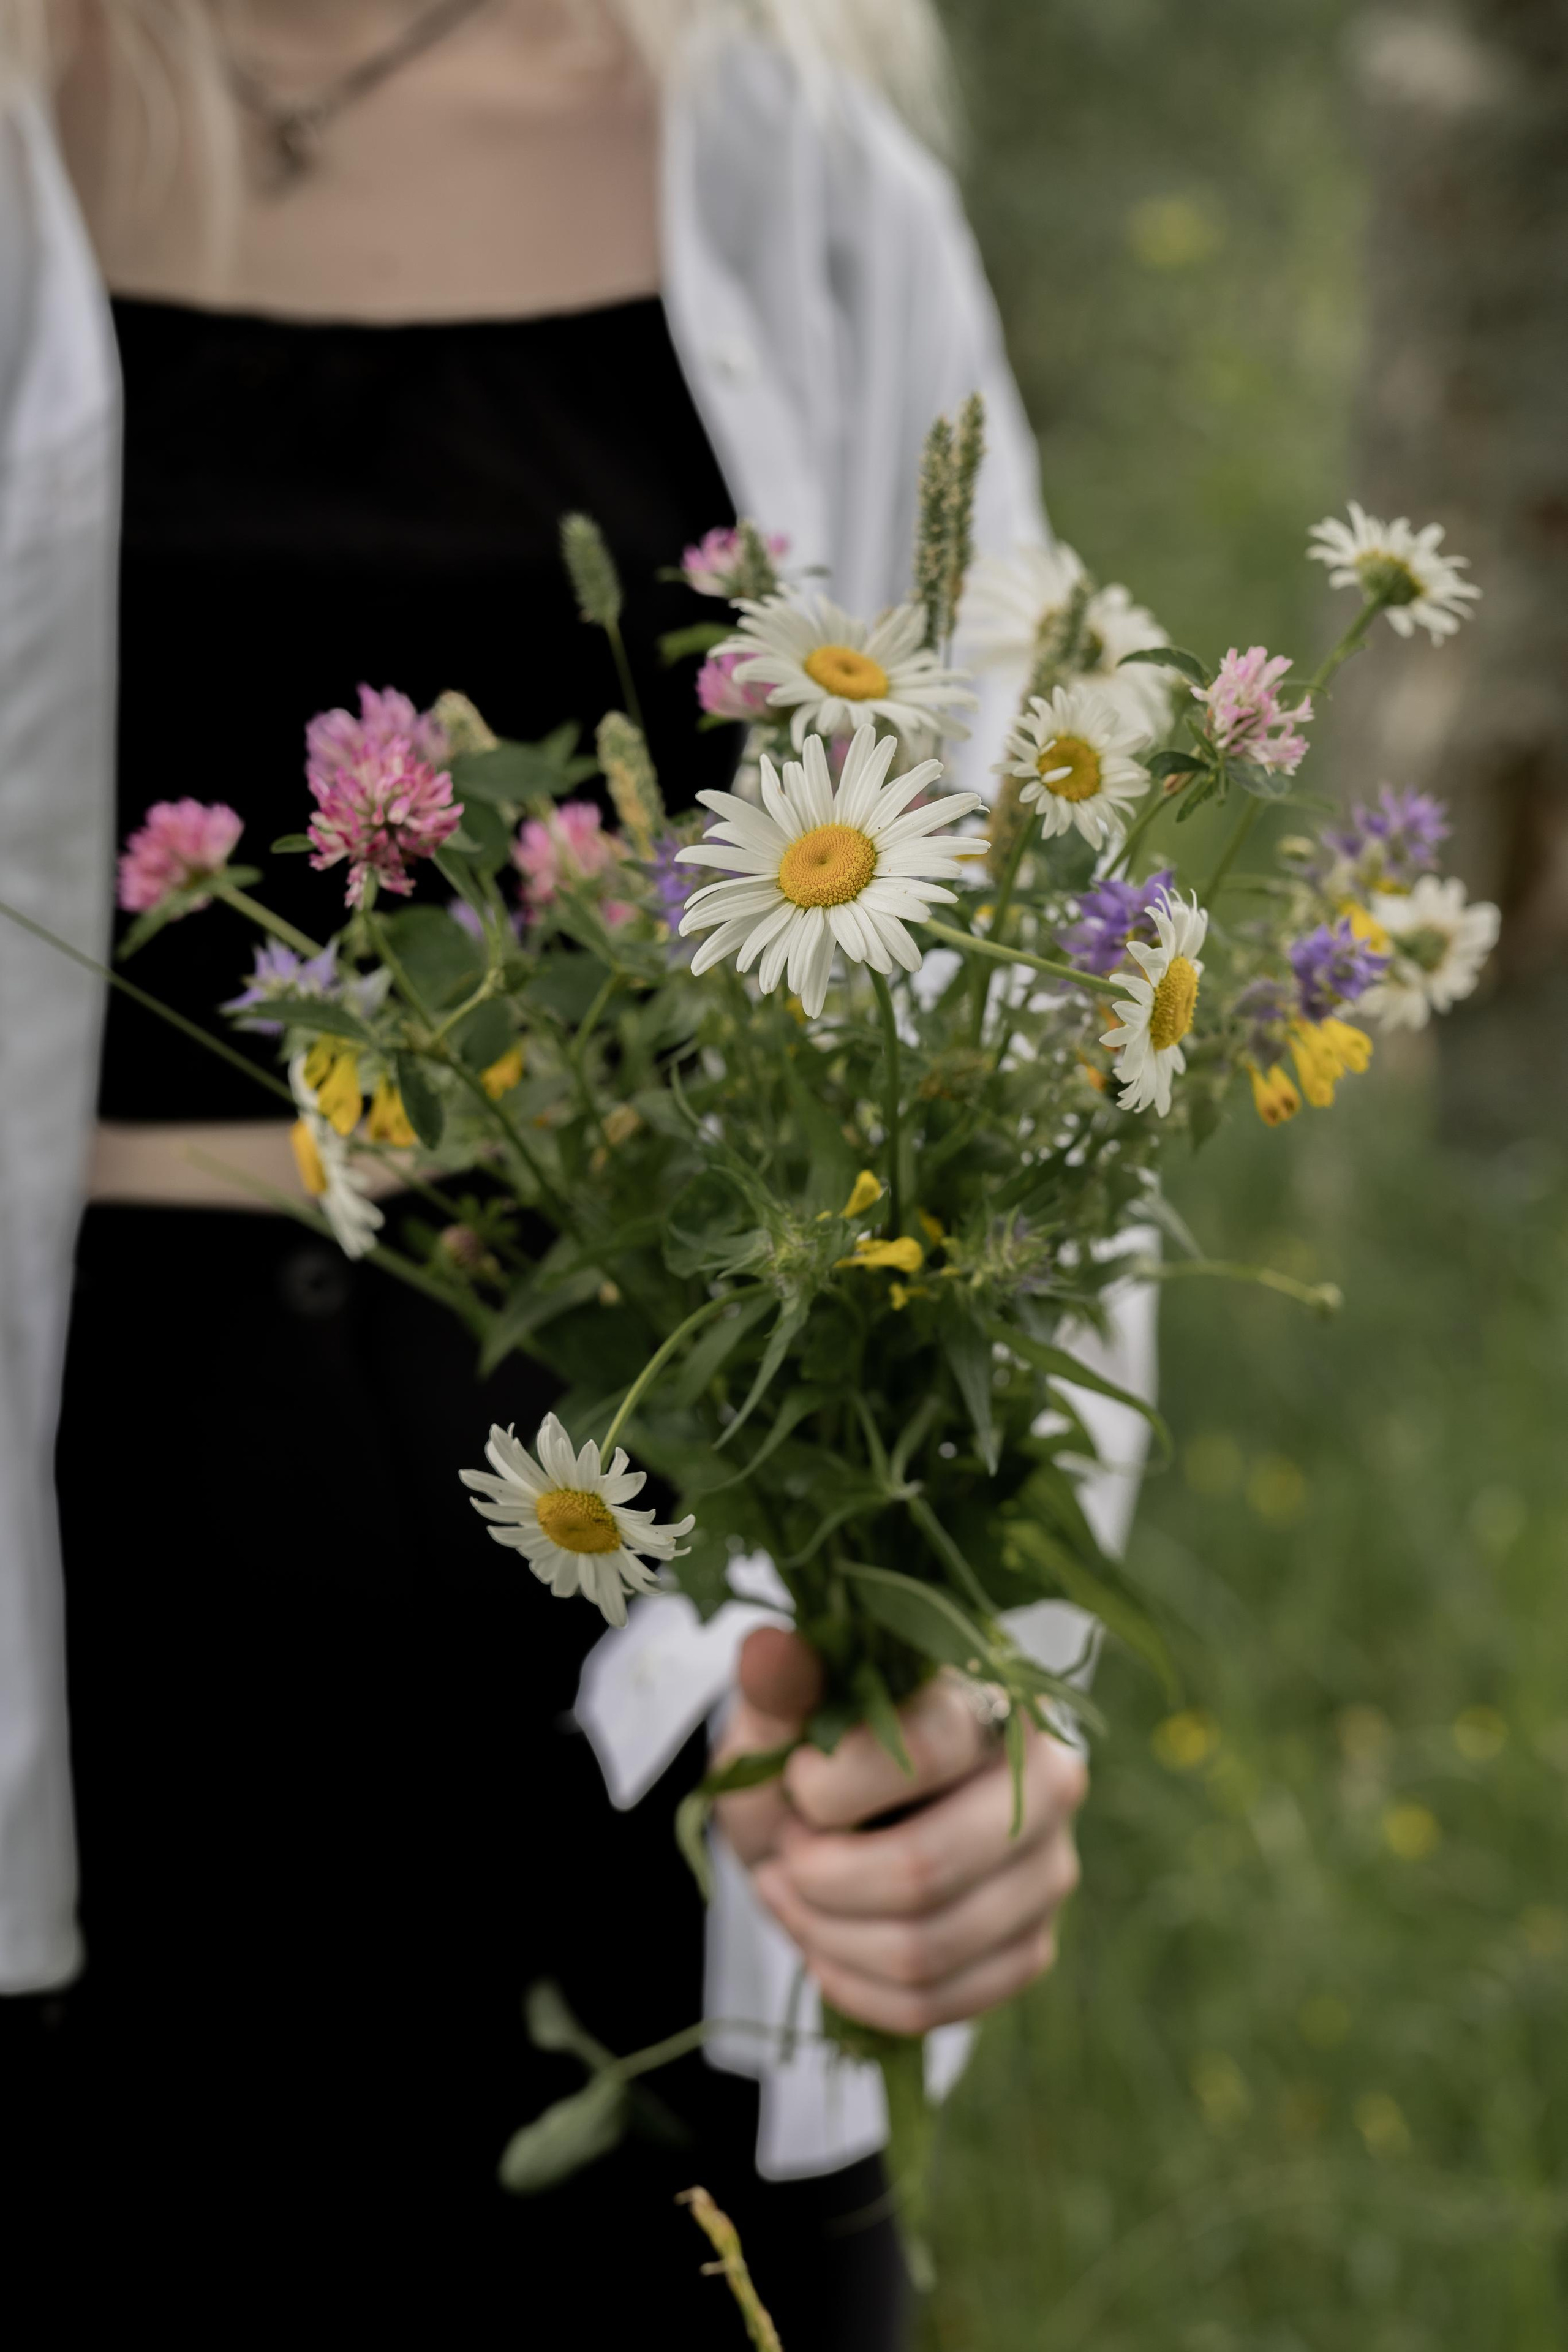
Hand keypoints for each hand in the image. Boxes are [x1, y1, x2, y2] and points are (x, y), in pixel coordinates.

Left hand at [713, 1627, 1086, 2035]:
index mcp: (991, 1699)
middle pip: (924, 1868)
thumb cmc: (809, 1755)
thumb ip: (780, 1690)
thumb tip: (768, 1646)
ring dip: (825, 1934)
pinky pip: (935, 2005)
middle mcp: (1049, 1780)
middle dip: (821, 1878)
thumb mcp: (780, 1720)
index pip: (923, 1751)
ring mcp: (1050, 1871)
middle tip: (786, 1852)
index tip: (795, 1780)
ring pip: (925, 1949)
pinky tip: (825, 1943)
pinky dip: (854, 1986)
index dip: (830, 1787)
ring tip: (793, 1892)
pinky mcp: (1032, 1948)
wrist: (830, 1823)